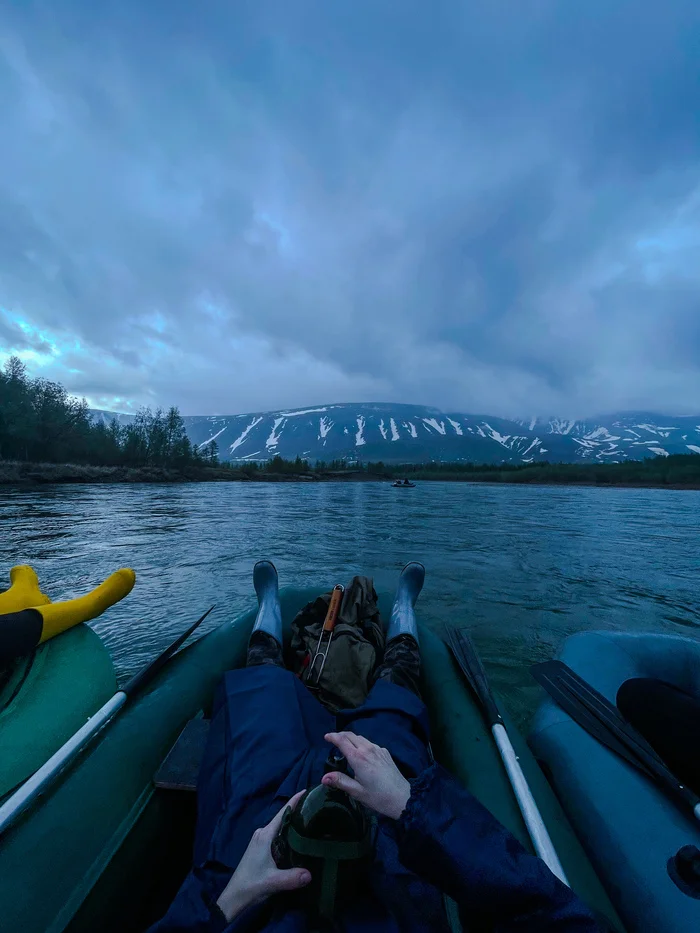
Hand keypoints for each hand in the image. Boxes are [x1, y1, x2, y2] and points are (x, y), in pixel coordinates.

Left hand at [216, 791, 311, 921]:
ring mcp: (261, 841)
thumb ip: (292, 877)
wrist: (234, 898)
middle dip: (299, 812)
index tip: (309, 791)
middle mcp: (263, 834)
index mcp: (265, 835)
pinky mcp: (261, 849)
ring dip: (294, 825)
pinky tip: (300, 841)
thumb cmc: (251, 885)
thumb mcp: (273, 882)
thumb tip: (311, 874)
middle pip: (283, 818)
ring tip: (313, 823)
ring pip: (281, 828)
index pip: (283, 812)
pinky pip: (278, 836)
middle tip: (319, 810)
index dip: (295, 800)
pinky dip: (289, 835)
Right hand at [322, 732, 410, 820]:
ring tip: (345, 745)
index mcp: (358, 758)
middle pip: (351, 735)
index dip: (332, 737)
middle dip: (340, 735)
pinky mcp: (385, 752)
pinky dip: (362, 744)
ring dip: (351, 738)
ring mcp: (378, 749)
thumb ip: (340, 782)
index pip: (342, 741)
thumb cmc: (378, 797)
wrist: (402, 797)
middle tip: (333, 740)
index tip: (326, 737)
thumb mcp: (357, 792)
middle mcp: (368, 749)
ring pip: (361, 738)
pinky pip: (370, 743)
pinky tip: (362, 753)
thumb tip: (324, 777)